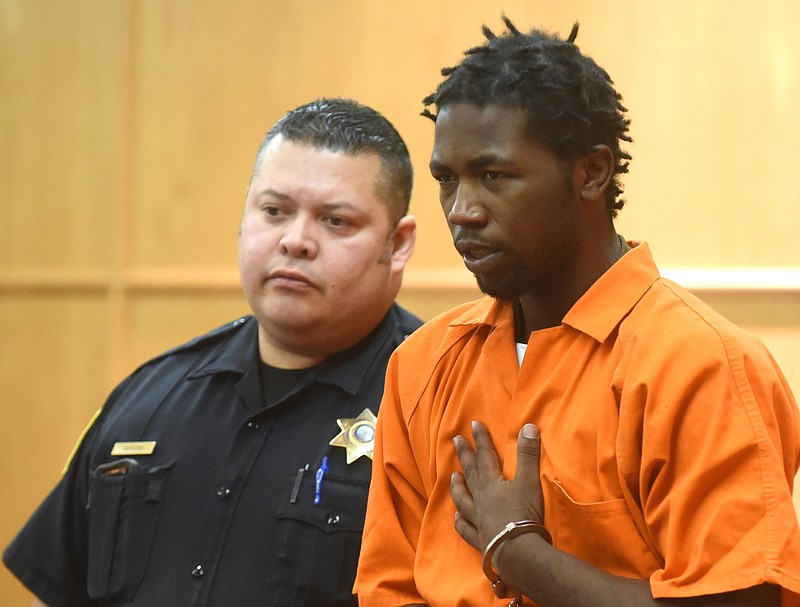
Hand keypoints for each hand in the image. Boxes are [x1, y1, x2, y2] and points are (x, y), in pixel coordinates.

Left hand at [450, 421, 544, 551]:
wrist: (517, 551)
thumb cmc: (523, 514)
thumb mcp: (529, 481)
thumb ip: (528, 454)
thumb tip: (528, 426)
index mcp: (491, 483)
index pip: (485, 455)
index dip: (481, 438)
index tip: (473, 424)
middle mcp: (480, 498)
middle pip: (470, 473)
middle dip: (465, 454)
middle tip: (456, 440)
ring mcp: (477, 519)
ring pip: (463, 499)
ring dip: (457, 486)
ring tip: (452, 476)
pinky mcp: (479, 538)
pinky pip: (465, 528)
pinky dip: (460, 521)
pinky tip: (456, 517)